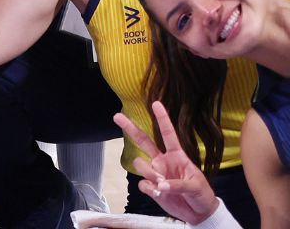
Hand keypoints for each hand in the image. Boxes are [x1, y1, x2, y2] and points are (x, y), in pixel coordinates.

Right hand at [116, 101, 220, 224]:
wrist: (199, 214)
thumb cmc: (201, 194)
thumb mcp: (195, 187)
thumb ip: (177, 184)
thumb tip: (160, 184)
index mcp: (177, 156)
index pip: (168, 134)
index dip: (162, 119)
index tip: (156, 103)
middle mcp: (162, 161)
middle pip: (143, 141)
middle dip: (130, 128)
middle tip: (117, 116)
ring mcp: (155, 173)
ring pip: (140, 165)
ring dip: (149, 173)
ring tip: (162, 185)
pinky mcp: (151, 187)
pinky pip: (142, 184)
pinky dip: (149, 189)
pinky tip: (158, 194)